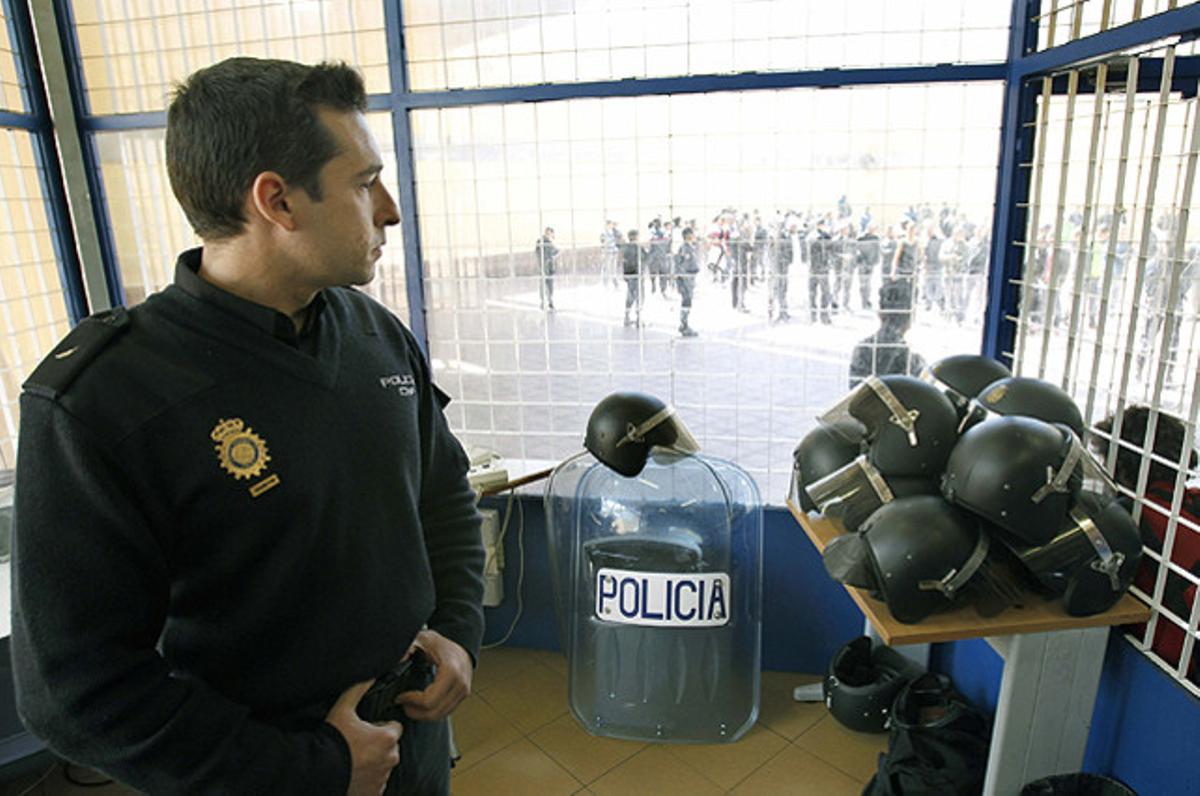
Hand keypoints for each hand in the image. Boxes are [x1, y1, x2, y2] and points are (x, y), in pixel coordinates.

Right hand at [325, 680, 401, 795]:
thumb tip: (373, 671)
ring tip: (353, 758)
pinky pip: (376, 783)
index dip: (380, 726)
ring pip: (383, 765)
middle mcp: (390, 758)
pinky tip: (353, 772)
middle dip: (379, 745)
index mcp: (388, 737)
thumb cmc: (332, 739)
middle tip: (358, 743)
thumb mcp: (344, 708)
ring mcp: (383, 778)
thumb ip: (360, 687)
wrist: (318, 771)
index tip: (367, 729)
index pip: (394, 728)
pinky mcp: (374, 792)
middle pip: (390, 747)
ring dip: (373, 762)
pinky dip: (368, 779)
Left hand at [396, 629, 472, 721]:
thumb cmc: (441, 644)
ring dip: (422, 715)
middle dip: (415, 712)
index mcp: (451, 671)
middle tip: (403, 704)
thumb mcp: (422, 640)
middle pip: (434, 712)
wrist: (460, 645)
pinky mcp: (462, 696)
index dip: (411, 701)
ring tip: (410, 706)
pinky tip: (421, 705)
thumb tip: (398, 660)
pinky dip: (431, 713)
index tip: (400, 696)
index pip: (429, 700)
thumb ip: (408, 648)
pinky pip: (445, 712)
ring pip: (440, 716)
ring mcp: (463, 691)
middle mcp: (460, 684)